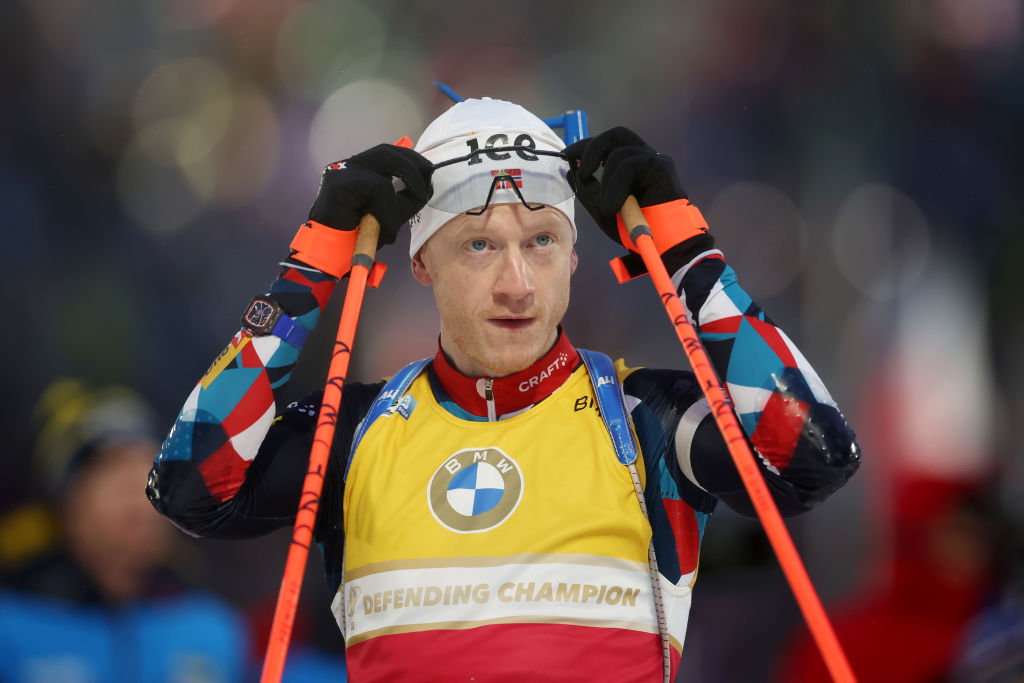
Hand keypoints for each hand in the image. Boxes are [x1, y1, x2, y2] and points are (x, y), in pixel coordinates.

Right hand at [308, 144, 432, 247]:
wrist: (330, 254)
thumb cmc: (357, 237)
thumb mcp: (388, 215)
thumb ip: (404, 198)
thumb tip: (426, 185)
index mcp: (358, 171)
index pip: (388, 153)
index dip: (411, 159)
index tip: (428, 169)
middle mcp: (349, 166)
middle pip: (388, 151)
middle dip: (414, 163)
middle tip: (430, 176)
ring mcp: (343, 171)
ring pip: (386, 162)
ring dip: (408, 180)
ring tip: (418, 197)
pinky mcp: (341, 183)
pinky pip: (378, 187)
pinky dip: (389, 207)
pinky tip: (387, 225)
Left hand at [565, 126, 685, 241]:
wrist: (659, 244)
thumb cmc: (634, 229)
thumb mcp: (602, 208)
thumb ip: (588, 190)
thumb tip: (571, 170)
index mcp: (631, 164)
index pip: (608, 143)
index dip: (587, 145)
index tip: (568, 154)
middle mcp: (644, 157)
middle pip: (617, 134)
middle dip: (594, 148)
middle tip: (582, 170)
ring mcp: (654, 160)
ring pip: (619, 154)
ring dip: (606, 183)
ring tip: (607, 209)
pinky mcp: (661, 166)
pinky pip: (629, 166)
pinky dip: (615, 188)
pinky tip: (614, 207)